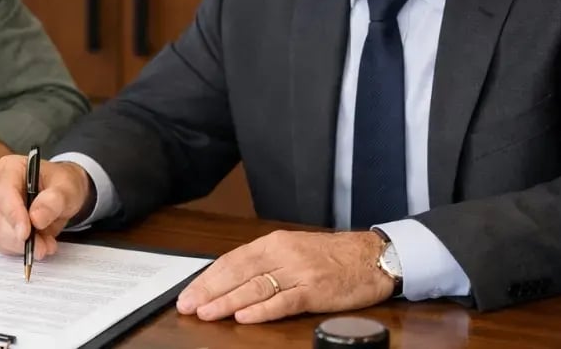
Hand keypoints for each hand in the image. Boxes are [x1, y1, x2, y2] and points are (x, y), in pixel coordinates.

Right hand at [0, 155, 91, 260]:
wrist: (61, 195)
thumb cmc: (62, 185)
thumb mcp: (67, 188)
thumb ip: (54, 200)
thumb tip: (36, 218)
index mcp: (10, 167)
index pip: (4, 190)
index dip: (13, 213)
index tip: (25, 233)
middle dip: (20, 236)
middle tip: (44, 246)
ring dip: (21, 245)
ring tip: (46, 245)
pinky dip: (18, 249)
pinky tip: (36, 245)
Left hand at [176, 230, 394, 323]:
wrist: (371, 256)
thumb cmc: (330, 256)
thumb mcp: (291, 250)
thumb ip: (262, 263)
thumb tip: (227, 280)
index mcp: (273, 243)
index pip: (230, 260)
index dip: (207, 278)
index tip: (188, 293)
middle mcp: (282, 254)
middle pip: (237, 273)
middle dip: (209, 291)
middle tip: (188, 306)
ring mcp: (299, 272)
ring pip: (255, 287)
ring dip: (228, 302)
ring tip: (207, 313)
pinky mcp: (315, 291)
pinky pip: (284, 301)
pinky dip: (262, 310)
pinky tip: (244, 317)